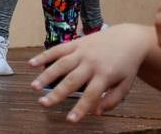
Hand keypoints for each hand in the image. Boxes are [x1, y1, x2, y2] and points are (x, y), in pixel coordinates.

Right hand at [29, 25, 149, 120]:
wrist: (128, 39)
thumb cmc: (126, 65)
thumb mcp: (125, 84)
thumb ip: (113, 100)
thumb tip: (96, 112)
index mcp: (105, 75)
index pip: (90, 95)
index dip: (80, 108)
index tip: (70, 120)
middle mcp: (91, 63)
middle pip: (72, 80)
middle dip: (57, 93)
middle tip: (43, 104)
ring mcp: (82, 51)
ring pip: (61, 64)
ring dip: (46, 75)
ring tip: (34, 87)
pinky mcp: (76, 43)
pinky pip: (58, 49)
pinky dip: (44, 56)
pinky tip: (32, 64)